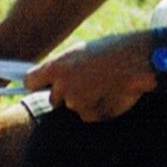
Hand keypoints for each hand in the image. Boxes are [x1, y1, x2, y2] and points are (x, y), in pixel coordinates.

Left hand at [25, 33, 155, 121]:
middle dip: (64, 94)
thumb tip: (50, 80)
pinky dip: (96, 108)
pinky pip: (88, 114)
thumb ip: (62, 67)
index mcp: (55, 67)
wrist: (136, 61)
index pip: (29, 81)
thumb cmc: (109, 51)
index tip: (40, 84)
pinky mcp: (90, 115)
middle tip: (85, 82)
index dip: (35, 84)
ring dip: (83, 100)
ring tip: (102, 85)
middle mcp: (62, 87)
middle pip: (53, 98)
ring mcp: (76, 103)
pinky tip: (109, 94)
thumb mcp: (80, 52)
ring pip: (73, 106)